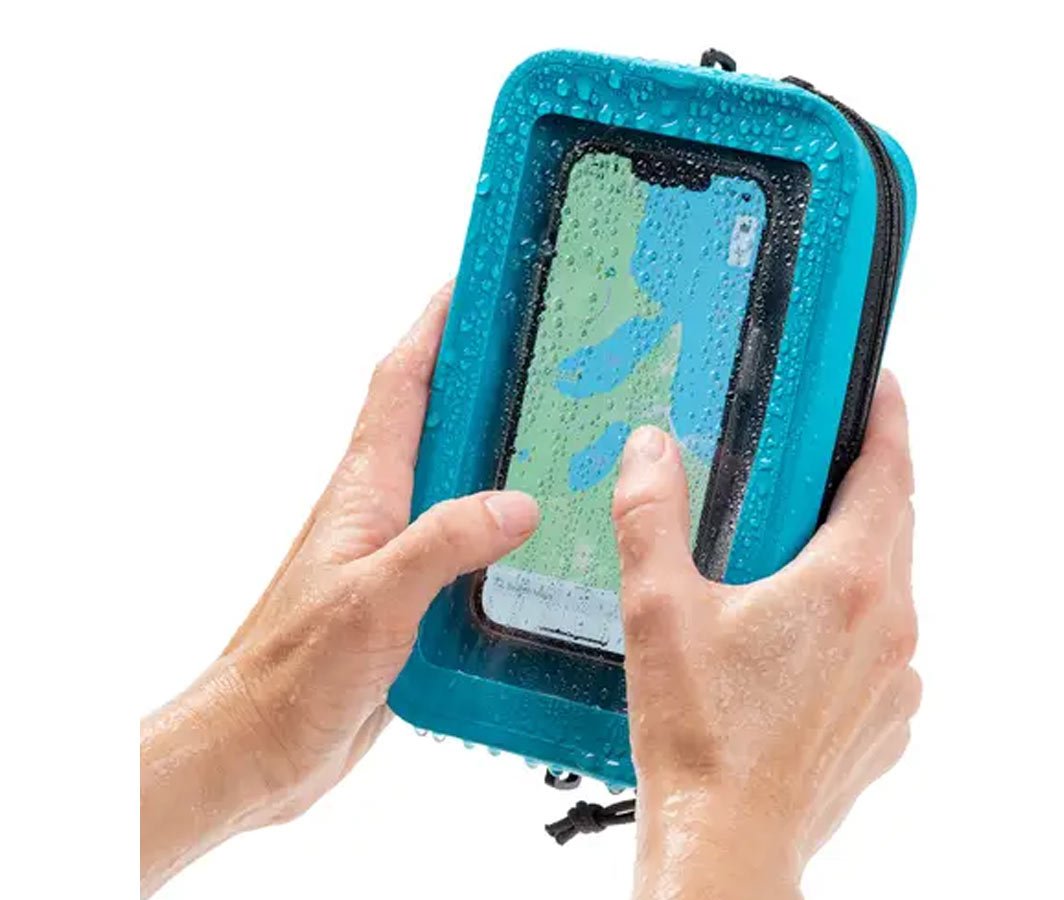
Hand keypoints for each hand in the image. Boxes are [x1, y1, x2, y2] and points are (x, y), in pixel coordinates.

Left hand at [140, 283, 538, 895]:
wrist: (257, 746)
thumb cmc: (292, 674)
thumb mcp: (375, 601)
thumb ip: (444, 544)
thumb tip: (518, 502)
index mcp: (364, 491)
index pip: (400, 384)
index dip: (433, 328)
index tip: (471, 283)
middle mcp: (380, 510)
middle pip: (434, 421)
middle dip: (481, 376)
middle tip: (543, 350)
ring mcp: (394, 552)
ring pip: (455, 481)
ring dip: (499, 450)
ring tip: (562, 432)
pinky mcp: (408, 597)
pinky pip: (463, 542)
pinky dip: (500, 526)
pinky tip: (543, 541)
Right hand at [614, 371, 918, 899]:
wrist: (729, 841)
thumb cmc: (699, 735)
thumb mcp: (658, 607)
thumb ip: (652, 513)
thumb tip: (651, 449)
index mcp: (846, 582)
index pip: (888, 472)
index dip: (888, 419)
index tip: (881, 385)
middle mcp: (890, 624)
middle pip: (895, 523)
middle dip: (866, 480)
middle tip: (820, 456)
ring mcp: (897, 677)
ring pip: (892, 585)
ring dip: (858, 553)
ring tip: (797, 546)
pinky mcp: (889, 719)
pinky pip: (885, 645)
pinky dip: (855, 620)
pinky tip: (799, 635)